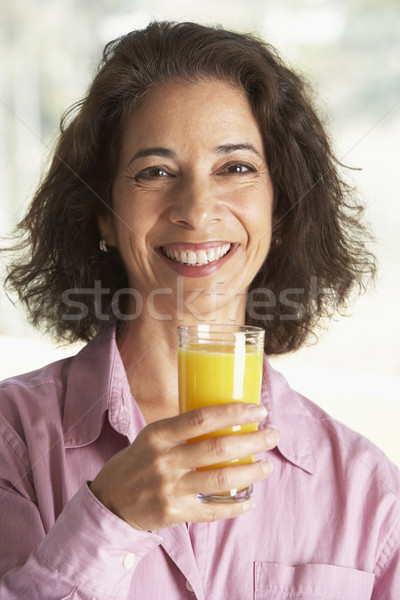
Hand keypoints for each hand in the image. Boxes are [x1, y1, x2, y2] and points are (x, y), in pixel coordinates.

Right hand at [90, 402, 278, 530]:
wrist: (108, 502)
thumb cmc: (137, 462)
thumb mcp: (152, 437)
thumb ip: (182, 429)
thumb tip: (225, 417)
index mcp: (158, 435)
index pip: (201, 418)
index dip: (234, 412)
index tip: (258, 409)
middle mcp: (164, 461)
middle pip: (218, 449)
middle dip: (252, 441)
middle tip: (273, 435)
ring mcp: (169, 489)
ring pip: (220, 481)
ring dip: (251, 472)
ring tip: (267, 466)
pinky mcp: (174, 514)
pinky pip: (213, 511)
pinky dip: (236, 507)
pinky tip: (251, 500)